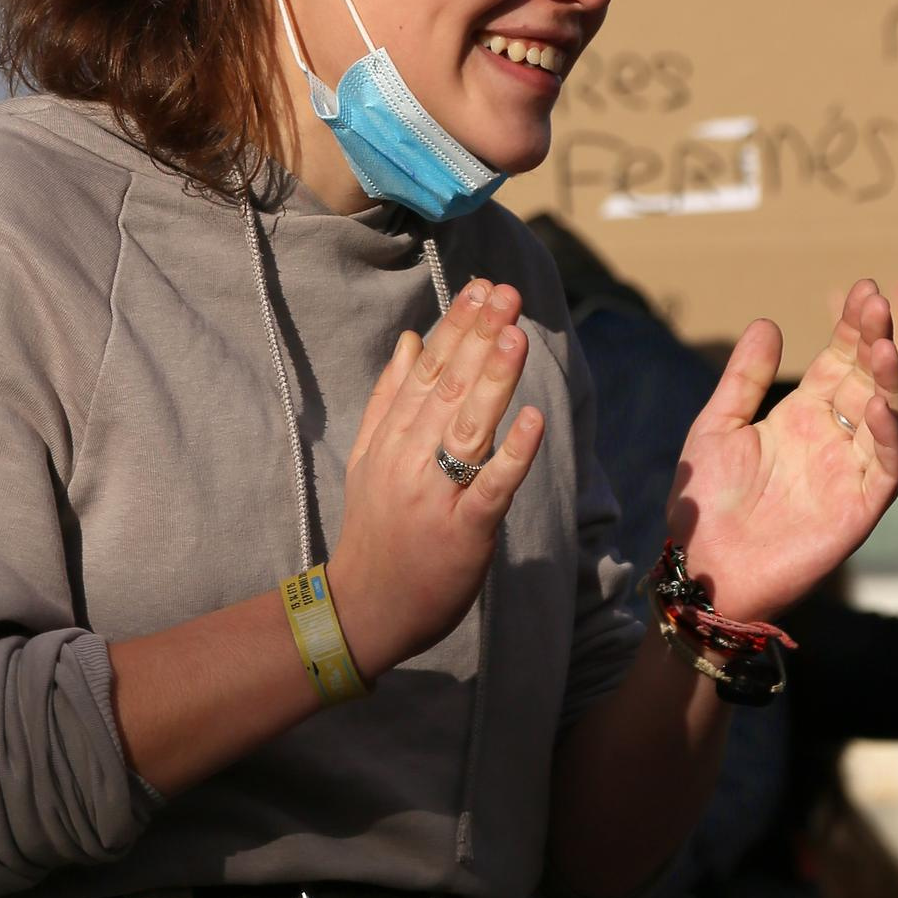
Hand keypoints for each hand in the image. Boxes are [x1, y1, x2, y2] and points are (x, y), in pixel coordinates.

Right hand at [329, 278, 544, 677]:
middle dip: (480, 337)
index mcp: (391, 438)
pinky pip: (489, 488)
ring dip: (494, 380)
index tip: (481, 289)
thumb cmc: (376, 532)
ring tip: (516, 336)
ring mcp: (435, 495)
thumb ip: (389, 398)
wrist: (366, 609)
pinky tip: (531, 420)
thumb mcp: (368, 459)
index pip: (427, 371)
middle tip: (507, 294)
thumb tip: (411, 339)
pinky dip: (511, 454)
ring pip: (468, 428)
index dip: (456, 327)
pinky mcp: (463, 533)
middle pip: (449, 389)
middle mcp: (410, 459)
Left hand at [663, 280, 897, 623]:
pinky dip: (886, 437)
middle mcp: (833, 439)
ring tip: (884, 346)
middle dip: (875, 341)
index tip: (863, 291)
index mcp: (802, 417)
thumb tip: (767, 321)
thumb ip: (744, 378)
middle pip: (866, 380)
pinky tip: (875, 406)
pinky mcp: (859, 509)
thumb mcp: (718, 426)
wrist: (704, 569)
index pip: (839, 362)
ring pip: (885, 418)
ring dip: (889, 382)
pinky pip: (885, 469)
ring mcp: (849, 472)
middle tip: (877, 303)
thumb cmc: (708, 502)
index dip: (853, 329)